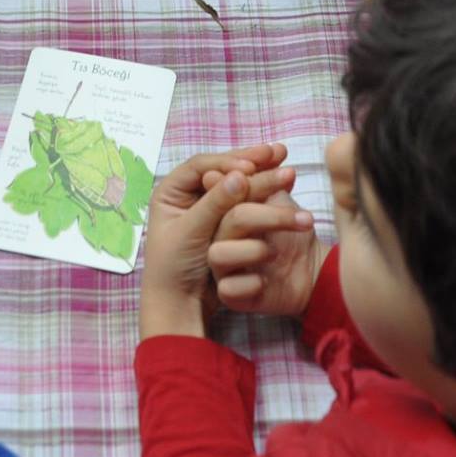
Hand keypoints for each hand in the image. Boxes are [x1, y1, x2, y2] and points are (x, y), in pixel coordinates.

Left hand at [140, 143, 298, 339]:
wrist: (181, 303)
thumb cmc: (174, 267)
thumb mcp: (192, 232)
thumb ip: (215, 203)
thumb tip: (240, 176)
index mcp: (171, 191)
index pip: (201, 165)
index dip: (227, 162)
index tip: (252, 166)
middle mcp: (188, 194)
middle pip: (222, 170)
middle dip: (251, 162)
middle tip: (279, 153)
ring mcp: (207, 206)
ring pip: (236, 183)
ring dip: (261, 172)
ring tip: (284, 162)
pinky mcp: (223, 220)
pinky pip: (244, 200)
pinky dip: (262, 191)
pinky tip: (281, 183)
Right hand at [209, 169, 329, 319]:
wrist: (313, 272)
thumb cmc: (292, 233)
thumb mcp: (280, 201)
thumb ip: (264, 180)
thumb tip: (246, 161)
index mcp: (226, 210)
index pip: (228, 189)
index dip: (250, 180)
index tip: (286, 175)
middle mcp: (219, 237)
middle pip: (230, 219)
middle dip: (269, 215)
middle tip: (305, 218)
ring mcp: (223, 267)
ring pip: (219, 253)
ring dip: (253, 250)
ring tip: (276, 253)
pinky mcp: (231, 294)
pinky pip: (229, 288)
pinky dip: (250, 283)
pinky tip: (266, 281)